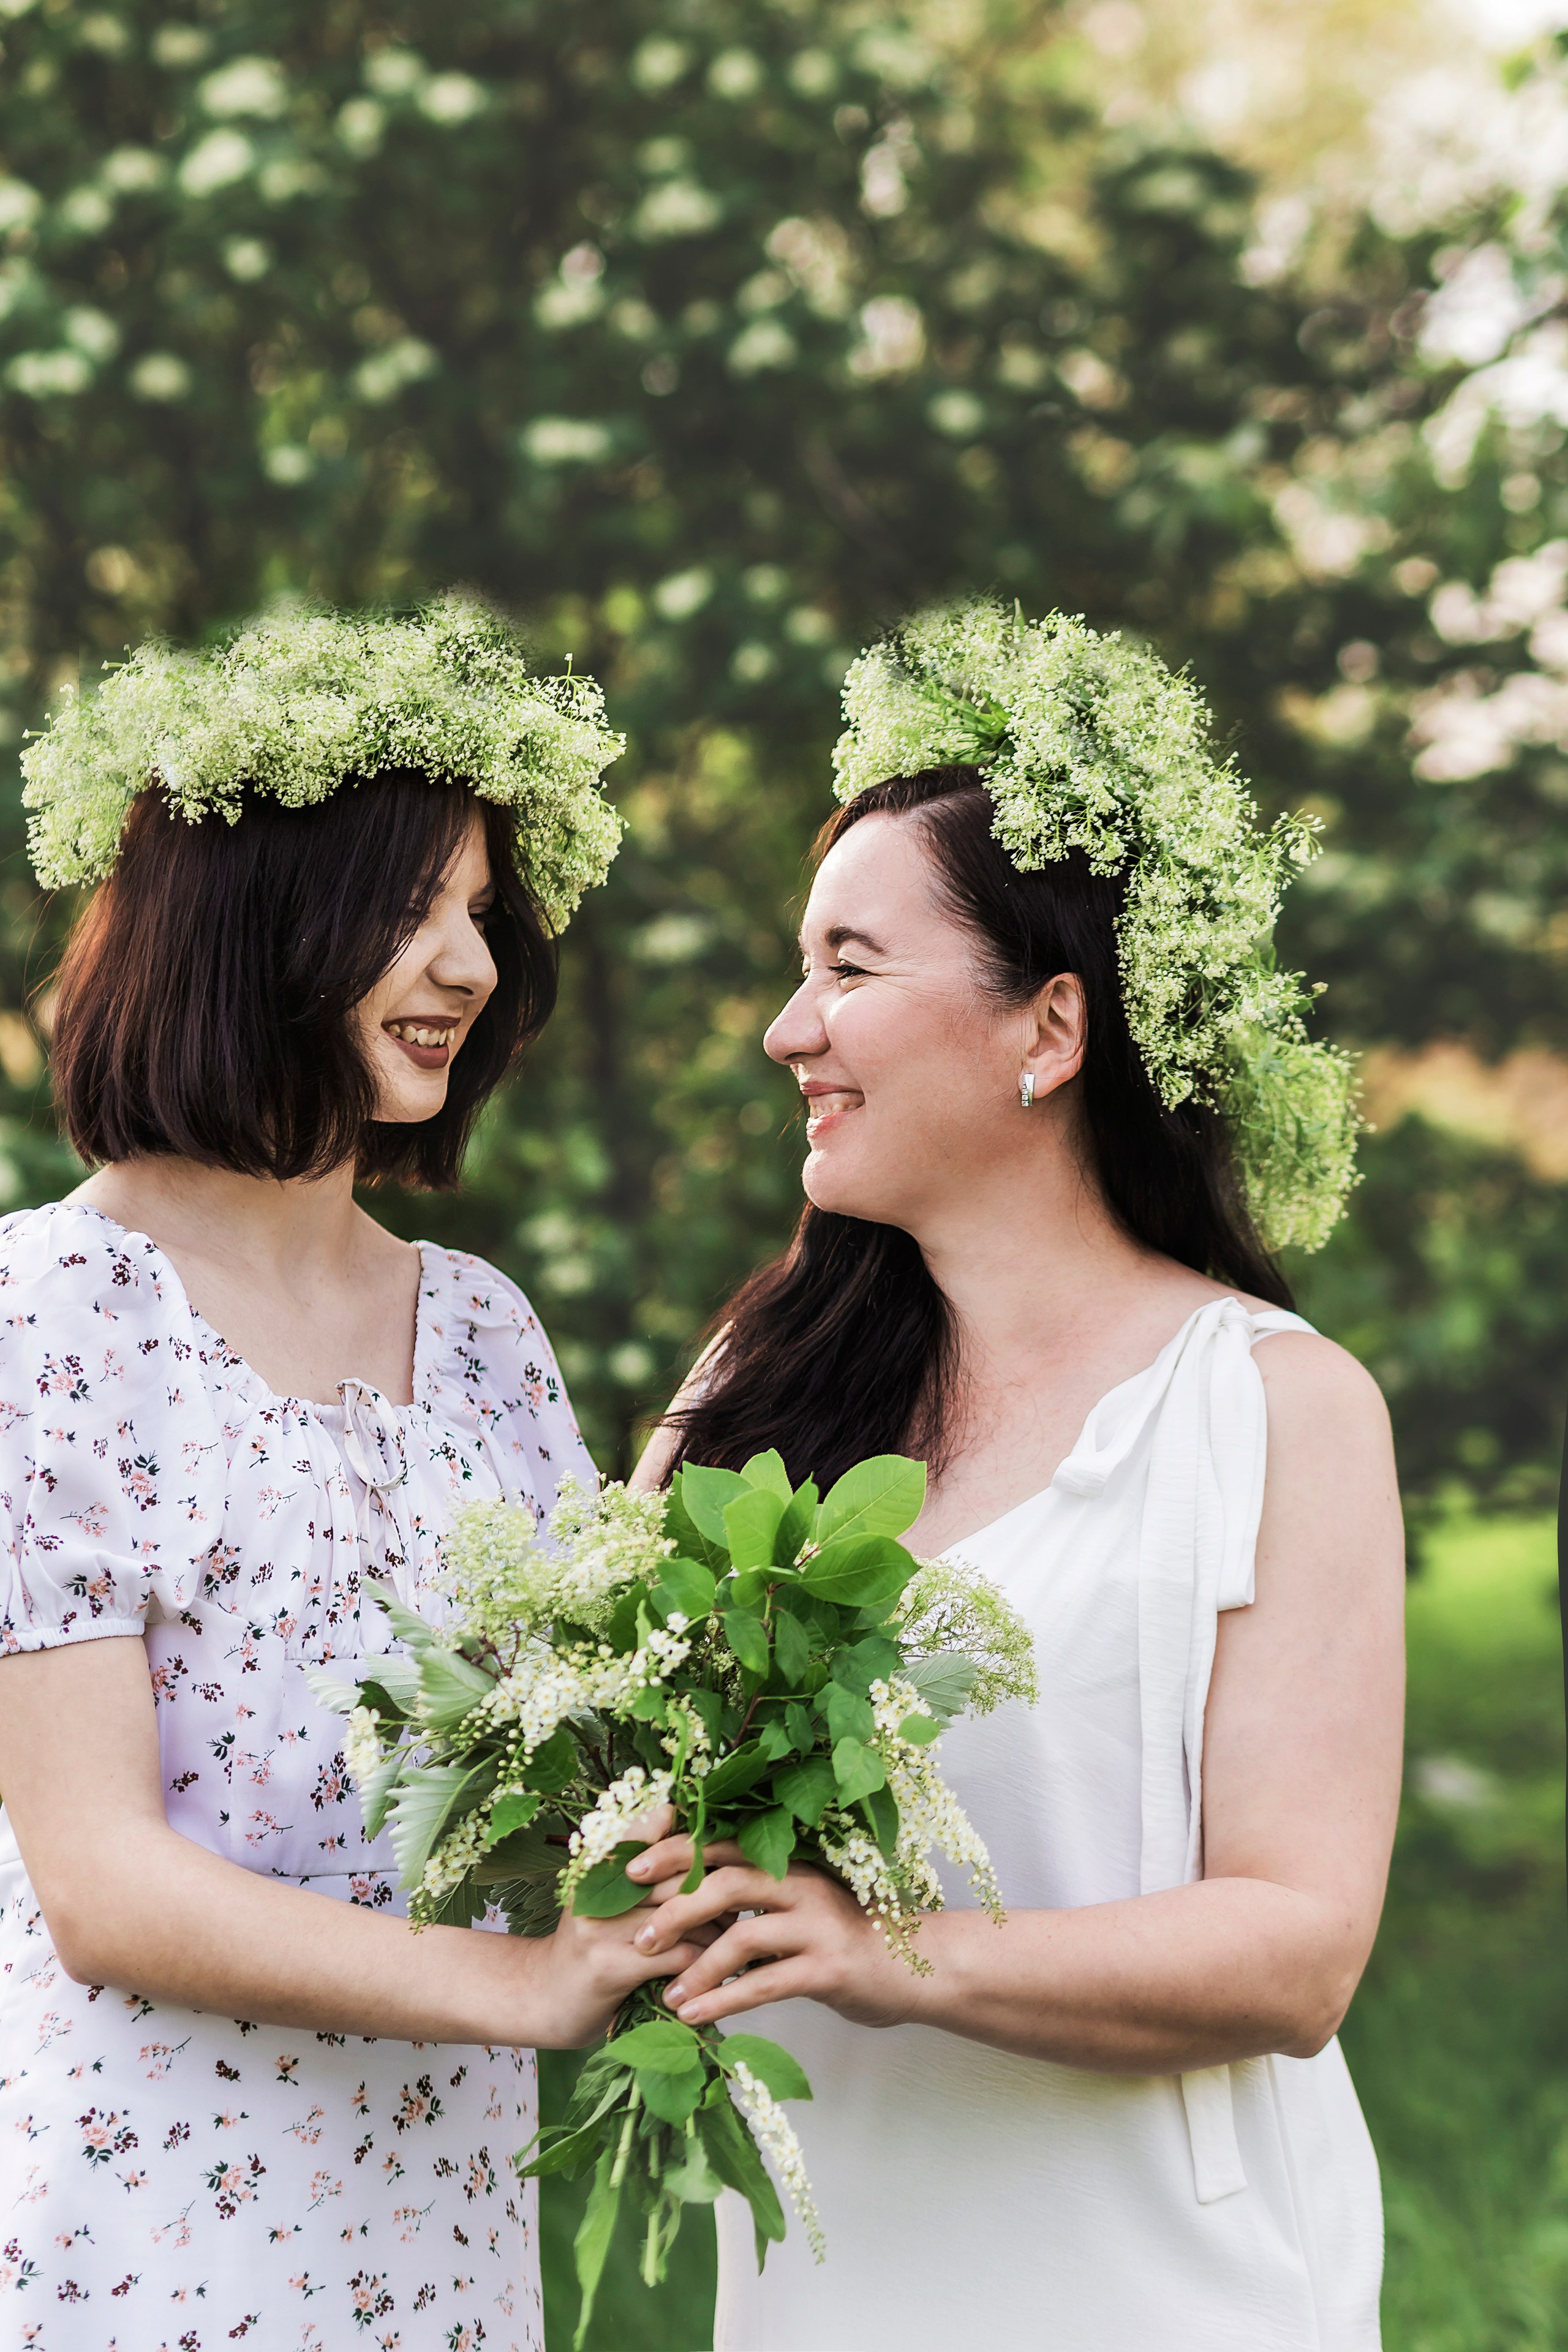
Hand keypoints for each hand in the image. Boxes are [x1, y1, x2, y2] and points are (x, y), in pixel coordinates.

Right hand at [527, 1805, 714, 2048]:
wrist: (542, 1997)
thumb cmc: (591, 1941)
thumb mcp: (606, 1893)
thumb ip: (645, 1866)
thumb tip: (704, 1840)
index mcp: (598, 1859)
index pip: (655, 1825)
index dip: (696, 1838)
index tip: (723, 1855)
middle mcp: (596, 1885)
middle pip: (680, 1871)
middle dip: (719, 1888)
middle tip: (742, 1901)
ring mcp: (601, 1926)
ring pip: (686, 1913)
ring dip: (719, 1928)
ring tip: (733, 1937)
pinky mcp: (610, 1967)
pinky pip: (678, 1955)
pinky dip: (705, 1963)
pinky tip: (714, 1970)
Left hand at [624, 1835, 926, 2031]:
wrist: (913, 1968)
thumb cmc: (846, 1938)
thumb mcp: (800, 1907)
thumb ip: (755, 1901)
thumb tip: (688, 1904)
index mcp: (788, 1863)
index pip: (720, 1846)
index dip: (672, 1854)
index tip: (628, 1871)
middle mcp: (799, 1886)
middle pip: (724, 1882)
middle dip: (673, 1907)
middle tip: (638, 1936)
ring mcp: (815, 1926)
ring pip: (741, 1936)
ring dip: (695, 1966)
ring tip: (665, 1994)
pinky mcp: (826, 1969)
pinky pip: (763, 1984)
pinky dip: (723, 2000)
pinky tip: (694, 2016)